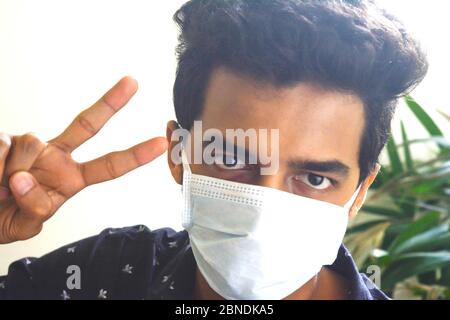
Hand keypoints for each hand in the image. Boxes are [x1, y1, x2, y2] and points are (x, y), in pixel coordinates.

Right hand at [0, 76, 167, 242]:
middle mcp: (55, 156)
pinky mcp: (3, 138)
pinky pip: (1, 146)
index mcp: (71, 179)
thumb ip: (33, 208)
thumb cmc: (3, 217)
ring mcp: (31, 145)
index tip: (160, 144)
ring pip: (30, 144)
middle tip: (133, 82)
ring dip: (10, 173)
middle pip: (87, 126)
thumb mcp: (23, 225)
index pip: (108, 166)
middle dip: (111, 104)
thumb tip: (23, 178)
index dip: (134, 156)